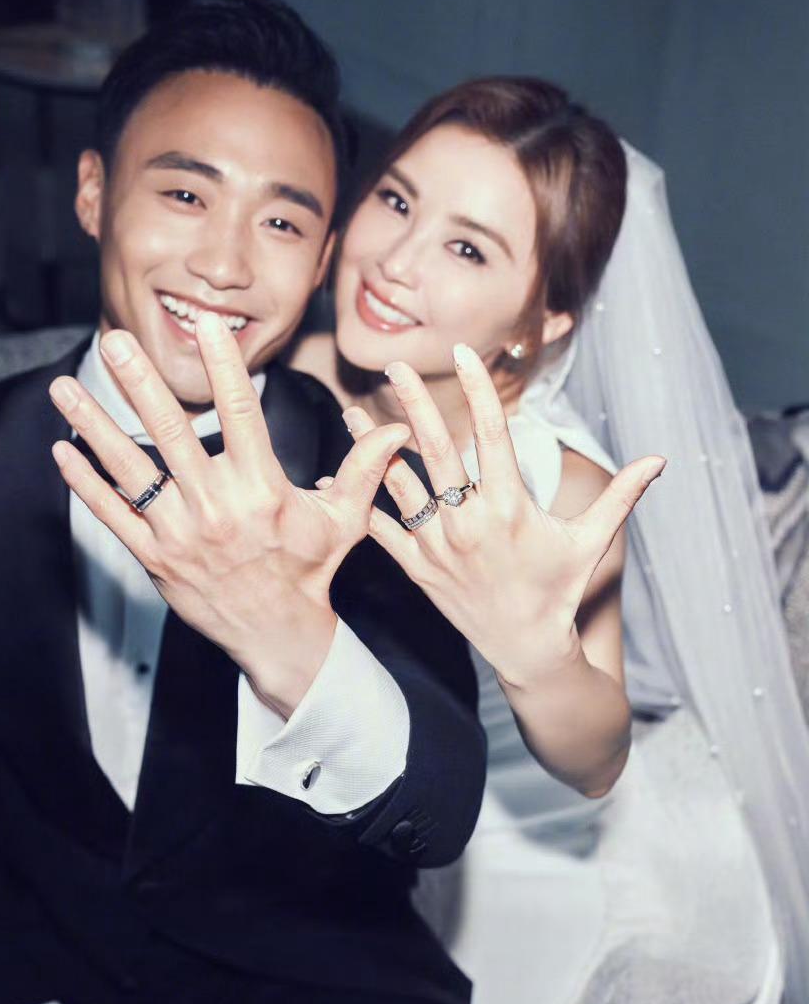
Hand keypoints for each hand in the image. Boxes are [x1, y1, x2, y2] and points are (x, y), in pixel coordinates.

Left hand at [49, 315, 408, 714]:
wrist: (277, 635)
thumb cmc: (309, 571)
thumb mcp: (342, 519)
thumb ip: (363, 469)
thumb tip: (395, 429)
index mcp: (262, 490)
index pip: (241, 415)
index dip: (224, 367)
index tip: (208, 327)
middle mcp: (217, 507)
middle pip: (172, 434)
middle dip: (141, 383)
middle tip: (116, 339)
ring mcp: (181, 533)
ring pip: (130, 470)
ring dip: (95, 425)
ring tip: (65, 387)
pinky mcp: (154, 557)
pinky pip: (113, 515)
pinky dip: (85, 483)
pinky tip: (63, 450)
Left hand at [341, 344, 664, 688]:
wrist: (526, 649)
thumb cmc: (560, 589)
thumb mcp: (592, 540)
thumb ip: (620, 495)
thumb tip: (660, 460)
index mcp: (510, 506)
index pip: (491, 434)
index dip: (477, 389)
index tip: (464, 354)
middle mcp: (469, 521)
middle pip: (434, 450)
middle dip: (413, 403)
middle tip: (394, 366)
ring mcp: (438, 546)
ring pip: (398, 485)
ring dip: (374, 447)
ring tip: (352, 413)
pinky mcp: (418, 568)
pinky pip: (383, 529)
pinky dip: (363, 503)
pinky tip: (343, 477)